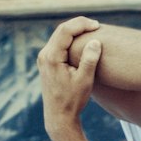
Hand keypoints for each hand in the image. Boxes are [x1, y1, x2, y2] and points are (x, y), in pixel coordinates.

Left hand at [37, 16, 101, 140]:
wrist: (59, 116)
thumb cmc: (72, 100)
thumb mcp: (85, 81)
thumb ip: (89, 60)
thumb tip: (95, 41)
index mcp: (52, 57)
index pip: (65, 30)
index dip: (82, 24)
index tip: (97, 26)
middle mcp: (44, 55)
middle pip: (61, 30)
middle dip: (78, 25)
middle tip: (95, 25)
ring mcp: (43, 58)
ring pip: (59, 36)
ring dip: (74, 31)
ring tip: (90, 31)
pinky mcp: (46, 62)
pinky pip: (58, 44)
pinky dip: (70, 40)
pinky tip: (81, 41)